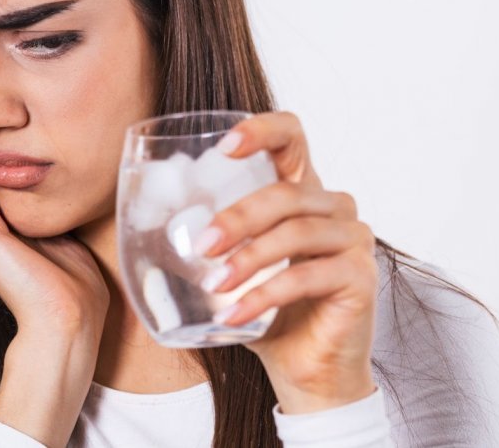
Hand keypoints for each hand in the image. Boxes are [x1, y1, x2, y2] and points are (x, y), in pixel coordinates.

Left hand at [198, 111, 378, 413]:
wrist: (306, 369)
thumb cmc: (265, 311)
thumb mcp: (231, 266)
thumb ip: (206, 236)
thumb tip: (137, 217)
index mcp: (302, 191)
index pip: (292, 137)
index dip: (262, 129)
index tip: (224, 146)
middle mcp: (334, 207)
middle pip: (286, 193)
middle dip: (238, 217)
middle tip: (201, 245)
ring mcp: (353, 239)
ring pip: (297, 231)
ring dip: (248, 259)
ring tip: (213, 286)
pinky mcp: (361, 277)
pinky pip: (307, 275)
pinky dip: (264, 295)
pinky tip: (233, 315)